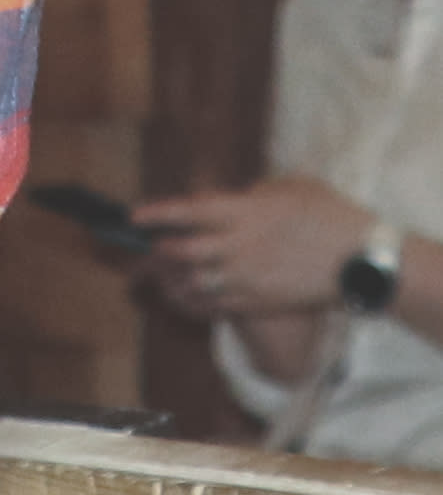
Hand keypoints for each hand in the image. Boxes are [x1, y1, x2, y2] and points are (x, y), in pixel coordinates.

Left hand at [134, 175, 368, 317]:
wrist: (360, 260)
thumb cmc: (329, 215)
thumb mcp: (289, 188)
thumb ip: (255, 193)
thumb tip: (237, 198)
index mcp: (242, 212)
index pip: (186, 212)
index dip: (156, 214)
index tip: (134, 215)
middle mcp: (237, 247)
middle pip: (182, 252)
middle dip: (161, 249)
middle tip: (152, 246)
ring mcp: (246, 279)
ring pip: (194, 282)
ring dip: (175, 278)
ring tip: (166, 273)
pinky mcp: (258, 303)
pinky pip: (215, 306)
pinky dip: (195, 301)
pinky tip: (188, 295)